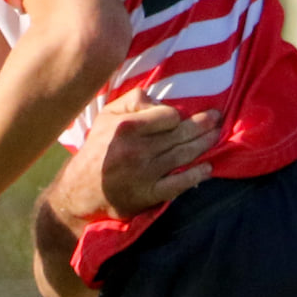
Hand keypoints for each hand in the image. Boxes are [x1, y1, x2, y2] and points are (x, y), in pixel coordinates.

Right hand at [50, 91, 218, 227]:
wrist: (79, 191)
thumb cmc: (97, 149)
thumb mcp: (106, 117)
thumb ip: (133, 102)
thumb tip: (160, 101)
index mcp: (126, 128)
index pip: (168, 116)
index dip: (177, 115)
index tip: (180, 117)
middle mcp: (136, 150)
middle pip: (180, 135)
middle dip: (203, 125)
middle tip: (217, 119)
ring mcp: (144, 174)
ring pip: (183, 156)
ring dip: (204, 145)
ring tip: (217, 136)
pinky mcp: (148, 195)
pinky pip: (178, 184)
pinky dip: (195, 176)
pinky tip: (208, 168)